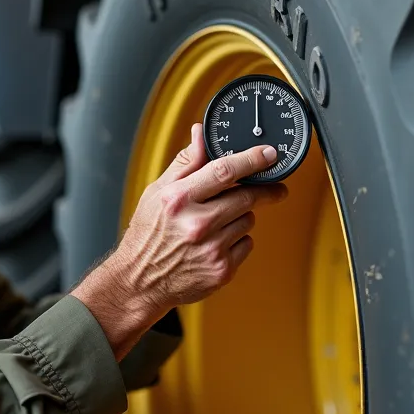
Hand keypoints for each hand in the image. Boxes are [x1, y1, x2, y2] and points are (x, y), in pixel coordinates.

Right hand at [70, 123, 287, 358]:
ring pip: (248, 220)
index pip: (224, 171)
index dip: (252, 160)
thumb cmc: (148, 233)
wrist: (140, 281)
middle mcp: (196, 224)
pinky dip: (239, 240)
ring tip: (219, 221)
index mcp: (179, 200)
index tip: (269, 155)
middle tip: (273, 187)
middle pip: (246, 197)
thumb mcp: (158, 191)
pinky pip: (247, 244)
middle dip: (264, 190)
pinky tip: (218, 242)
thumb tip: (201, 133)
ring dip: (242, 216)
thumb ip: (186, 162)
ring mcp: (211, 250)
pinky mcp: (222, 270)